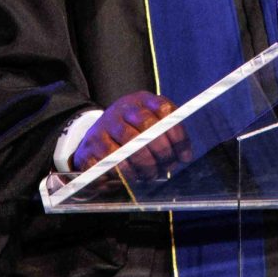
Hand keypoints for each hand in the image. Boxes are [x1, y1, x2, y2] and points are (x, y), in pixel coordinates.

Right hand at [72, 91, 192, 181]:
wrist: (96, 137)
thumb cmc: (132, 134)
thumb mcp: (150, 126)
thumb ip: (168, 136)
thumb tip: (185, 156)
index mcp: (142, 100)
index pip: (165, 110)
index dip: (177, 134)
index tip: (184, 156)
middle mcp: (123, 108)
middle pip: (148, 125)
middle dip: (162, 151)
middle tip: (167, 167)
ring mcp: (105, 123)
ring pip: (130, 144)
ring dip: (145, 164)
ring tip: (151, 174)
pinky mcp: (92, 143)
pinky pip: (112, 160)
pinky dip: (126, 172)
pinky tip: (133, 176)